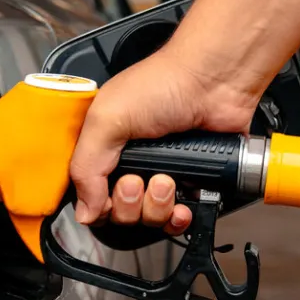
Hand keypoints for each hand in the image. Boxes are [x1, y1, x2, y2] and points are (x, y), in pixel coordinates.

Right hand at [69, 47, 257, 233]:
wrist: (214, 81)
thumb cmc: (164, 83)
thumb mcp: (107, 118)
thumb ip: (86, 166)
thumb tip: (84, 211)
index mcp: (106, 146)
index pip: (90, 194)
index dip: (99, 204)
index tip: (110, 192)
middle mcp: (133, 162)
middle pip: (120, 213)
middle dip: (129, 203)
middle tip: (137, 180)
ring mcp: (164, 173)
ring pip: (150, 218)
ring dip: (157, 206)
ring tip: (166, 181)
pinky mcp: (193, 181)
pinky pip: (180, 218)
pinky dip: (180, 218)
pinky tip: (183, 204)